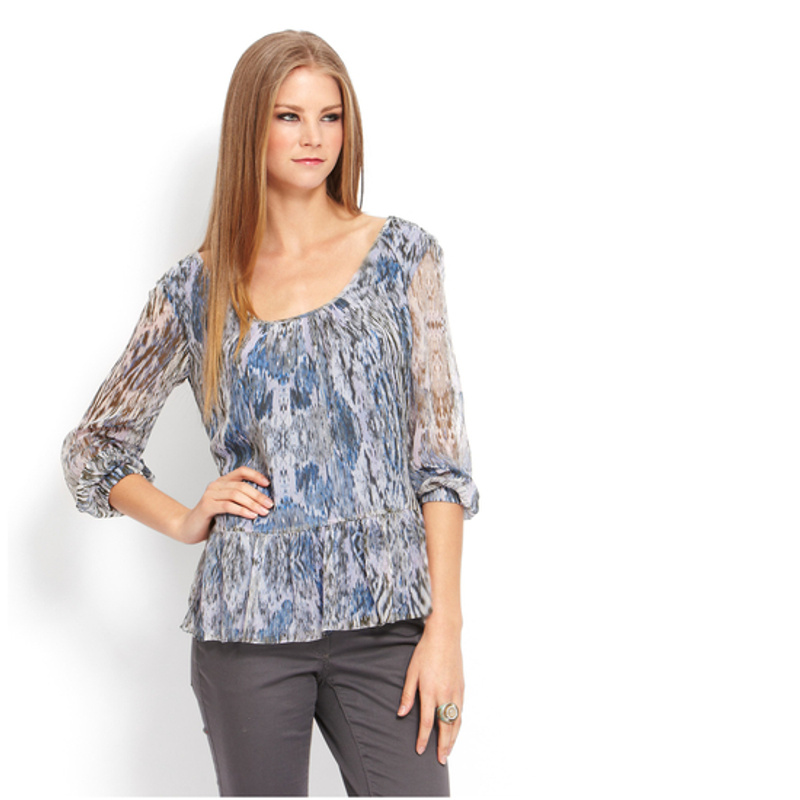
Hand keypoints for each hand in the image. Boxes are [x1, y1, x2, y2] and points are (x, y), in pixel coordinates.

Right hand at [174, 466, 271, 543]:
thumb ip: (240, 501)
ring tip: (264, 512)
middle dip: (258, 495)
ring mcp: (210, 495)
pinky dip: (242, 510)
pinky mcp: (207, 506)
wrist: (187, 529)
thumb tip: (264, 503)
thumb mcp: (227, 507)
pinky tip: (252, 515)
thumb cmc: (211, 519)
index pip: (241, 471)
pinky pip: (228, 506)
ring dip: (253, 503)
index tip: (268, 484)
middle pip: (242, 485)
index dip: (256, 475)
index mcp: (222, 482)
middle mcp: (216, 485)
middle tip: (270, 505)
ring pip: (236, 494)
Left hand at [397, 618, 464, 764]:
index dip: (423, 739)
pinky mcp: (462, 688)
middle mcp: (445, 694)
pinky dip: (459, 725)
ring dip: (453, 739)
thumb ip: (407, 695)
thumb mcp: (411, 672)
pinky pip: (461, 712)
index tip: (420, 750)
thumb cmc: (425, 652)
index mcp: (430, 691)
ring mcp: (456, 692)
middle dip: (443, 746)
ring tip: (449, 751)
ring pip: (456, 722)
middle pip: (445, 727)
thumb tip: (401, 714)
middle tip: (440, 760)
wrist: (444, 636)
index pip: (427, 722)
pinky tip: (455, 730)